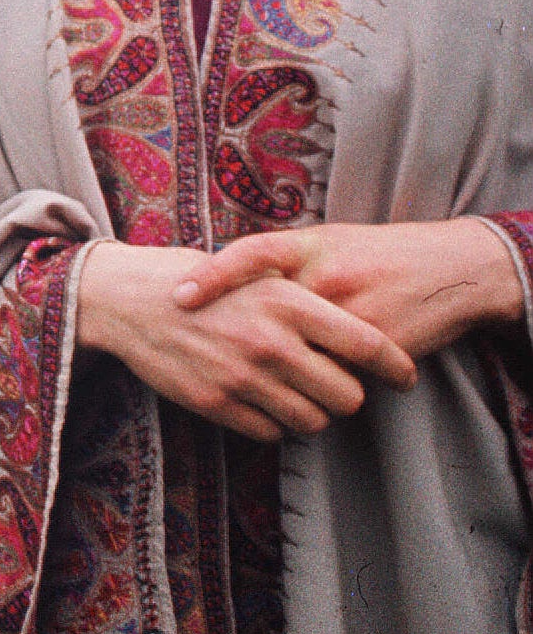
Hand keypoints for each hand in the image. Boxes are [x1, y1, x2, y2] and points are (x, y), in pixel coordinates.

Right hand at [77, 240, 415, 440]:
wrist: (123, 298)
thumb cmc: (195, 280)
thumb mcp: (254, 272)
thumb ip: (303, 303)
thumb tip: (355, 339)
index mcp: (287, 302)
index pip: (368, 346)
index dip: (397, 367)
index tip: (404, 377)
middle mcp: (270, 342)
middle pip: (347, 396)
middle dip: (345, 395)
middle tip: (331, 385)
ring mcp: (242, 376)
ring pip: (313, 422)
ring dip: (311, 413)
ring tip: (294, 393)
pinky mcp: (214, 402)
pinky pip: (271, 433)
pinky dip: (272, 423)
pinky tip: (258, 399)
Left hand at [174, 219, 524, 361]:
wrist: (454, 268)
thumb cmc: (377, 253)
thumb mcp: (324, 242)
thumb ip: (279, 263)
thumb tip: (219, 281)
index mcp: (308, 246)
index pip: (250, 254)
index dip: (212, 273)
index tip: (178, 298)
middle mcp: (326, 276)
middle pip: (268, 318)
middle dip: (243, 343)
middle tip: (221, 361)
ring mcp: (353, 310)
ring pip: (302, 354)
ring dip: (284, 372)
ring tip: (269, 382)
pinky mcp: (381, 343)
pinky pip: (338, 373)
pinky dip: (324, 383)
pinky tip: (317, 391)